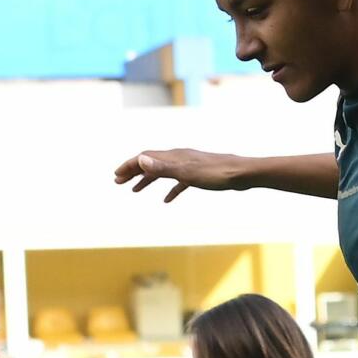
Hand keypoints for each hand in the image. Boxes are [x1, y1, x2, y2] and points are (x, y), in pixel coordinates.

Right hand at [115, 149, 244, 203]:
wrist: (241, 174)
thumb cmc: (216, 174)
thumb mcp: (186, 173)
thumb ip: (162, 167)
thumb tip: (140, 159)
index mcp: (173, 156)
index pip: (145, 158)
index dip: (129, 166)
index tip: (116, 176)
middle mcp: (178, 158)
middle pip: (151, 162)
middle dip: (133, 171)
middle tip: (119, 182)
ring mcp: (188, 166)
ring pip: (162, 171)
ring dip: (147, 179)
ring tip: (135, 190)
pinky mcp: (198, 175)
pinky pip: (178, 182)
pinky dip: (169, 189)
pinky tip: (166, 200)